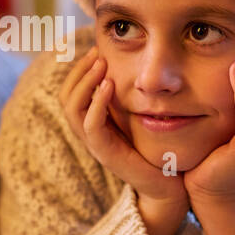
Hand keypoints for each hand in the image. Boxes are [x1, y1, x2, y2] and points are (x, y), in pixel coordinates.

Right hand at [59, 47, 187, 206]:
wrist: (168, 184)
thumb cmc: (157, 149)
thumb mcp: (140, 116)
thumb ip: (130, 97)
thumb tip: (132, 66)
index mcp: (93, 123)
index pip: (70, 92)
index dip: (79, 70)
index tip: (96, 50)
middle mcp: (89, 133)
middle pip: (65, 98)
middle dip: (78, 71)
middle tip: (96, 52)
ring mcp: (95, 145)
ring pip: (72, 109)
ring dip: (85, 83)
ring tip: (100, 64)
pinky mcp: (106, 154)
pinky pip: (91, 126)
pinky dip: (97, 103)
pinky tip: (109, 86)